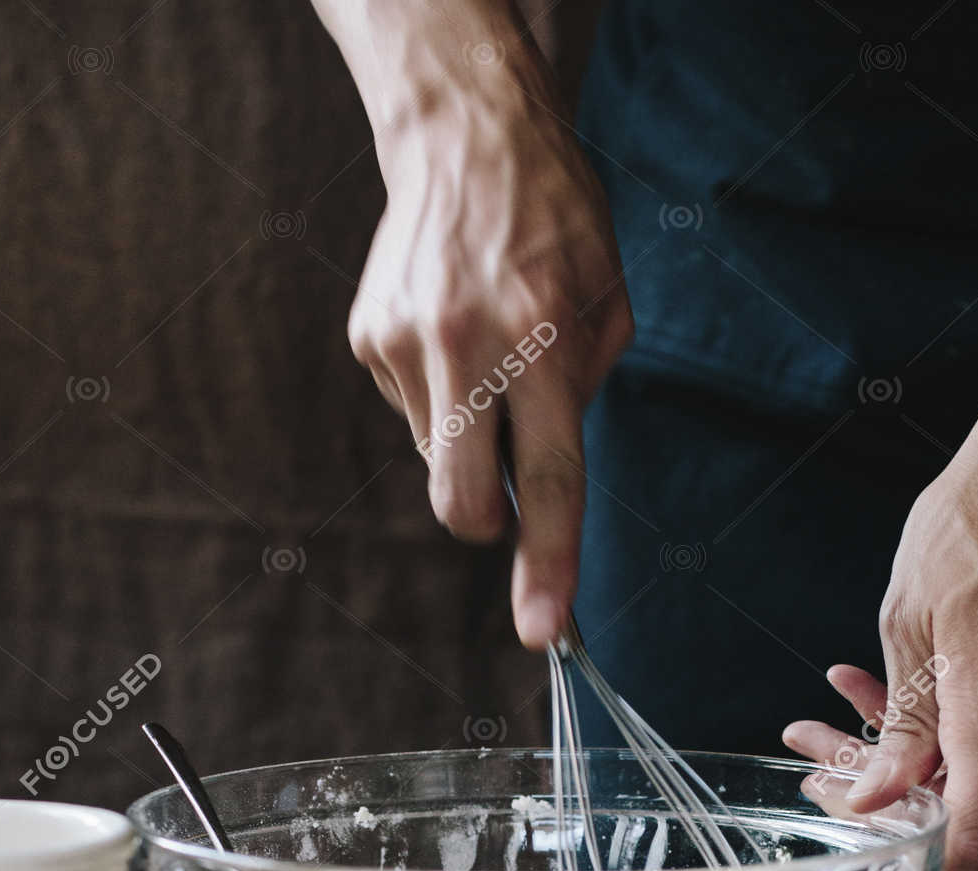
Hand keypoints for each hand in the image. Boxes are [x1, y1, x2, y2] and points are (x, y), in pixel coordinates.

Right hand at [345, 21, 630, 648]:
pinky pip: (410, 410)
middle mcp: (467, 347)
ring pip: (436, 457)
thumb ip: (583, 398)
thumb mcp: (609, 304)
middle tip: (506, 487)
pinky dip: (437, 394)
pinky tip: (451, 333)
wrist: (466, 134)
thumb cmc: (556, 224)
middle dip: (484, 521)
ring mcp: (405, 344)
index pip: (549, 479)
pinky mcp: (368, 338)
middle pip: (459, 502)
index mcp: (544, 343)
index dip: (546, 563)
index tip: (541, 631)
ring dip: (466, 433)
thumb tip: (543, 481)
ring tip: (485, 353)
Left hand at [783, 362, 977, 870]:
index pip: (968, 847)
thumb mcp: (910, 623)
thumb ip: (897, 726)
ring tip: (823, 710)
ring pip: (959, 766)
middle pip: (947, 803)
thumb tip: (875, 798)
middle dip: (869, 791)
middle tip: (806, 754)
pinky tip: (876, 688)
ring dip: (890, 749)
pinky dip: (930, 721)